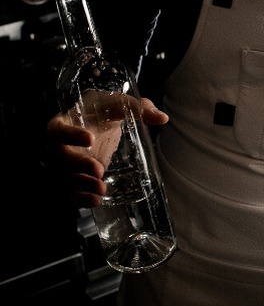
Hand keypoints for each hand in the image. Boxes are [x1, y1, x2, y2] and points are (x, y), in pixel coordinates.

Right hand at [46, 96, 167, 207]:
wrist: (94, 124)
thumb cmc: (102, 111)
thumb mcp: (118, 105)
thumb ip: (138, 108)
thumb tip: (162, 118)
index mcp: (64, 123)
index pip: (59, 130)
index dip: (71, 135)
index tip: (90, 138)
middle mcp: (59, 146)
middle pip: (60, 158)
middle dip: (79, 165)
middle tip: (99, 170)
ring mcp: (64, 165)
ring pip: (65, 178)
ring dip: (82, 186)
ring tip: (102, 189)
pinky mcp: (73, 179)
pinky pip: (70, 193)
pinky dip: (81, 199)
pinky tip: (97, 201)